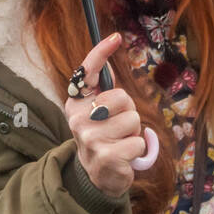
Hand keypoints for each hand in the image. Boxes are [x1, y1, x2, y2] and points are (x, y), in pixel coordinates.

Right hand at [63, 33, 145, 198]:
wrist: (96, 177)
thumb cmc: (102, 137)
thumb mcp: (96, 112)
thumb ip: (101, 90)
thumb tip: (107, 61)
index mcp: (75, 103)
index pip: (86, 72)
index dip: (101, 53)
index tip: (115, 37)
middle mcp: (77, 118)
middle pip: (122, 97)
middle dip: (128, 112)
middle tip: (117, 127)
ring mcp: (91, 138)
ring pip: (133, 120)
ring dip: (134, 132)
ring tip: (121, 142)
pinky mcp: (106, 156)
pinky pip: (138, 142)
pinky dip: (138, 149)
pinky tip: (124, 157)